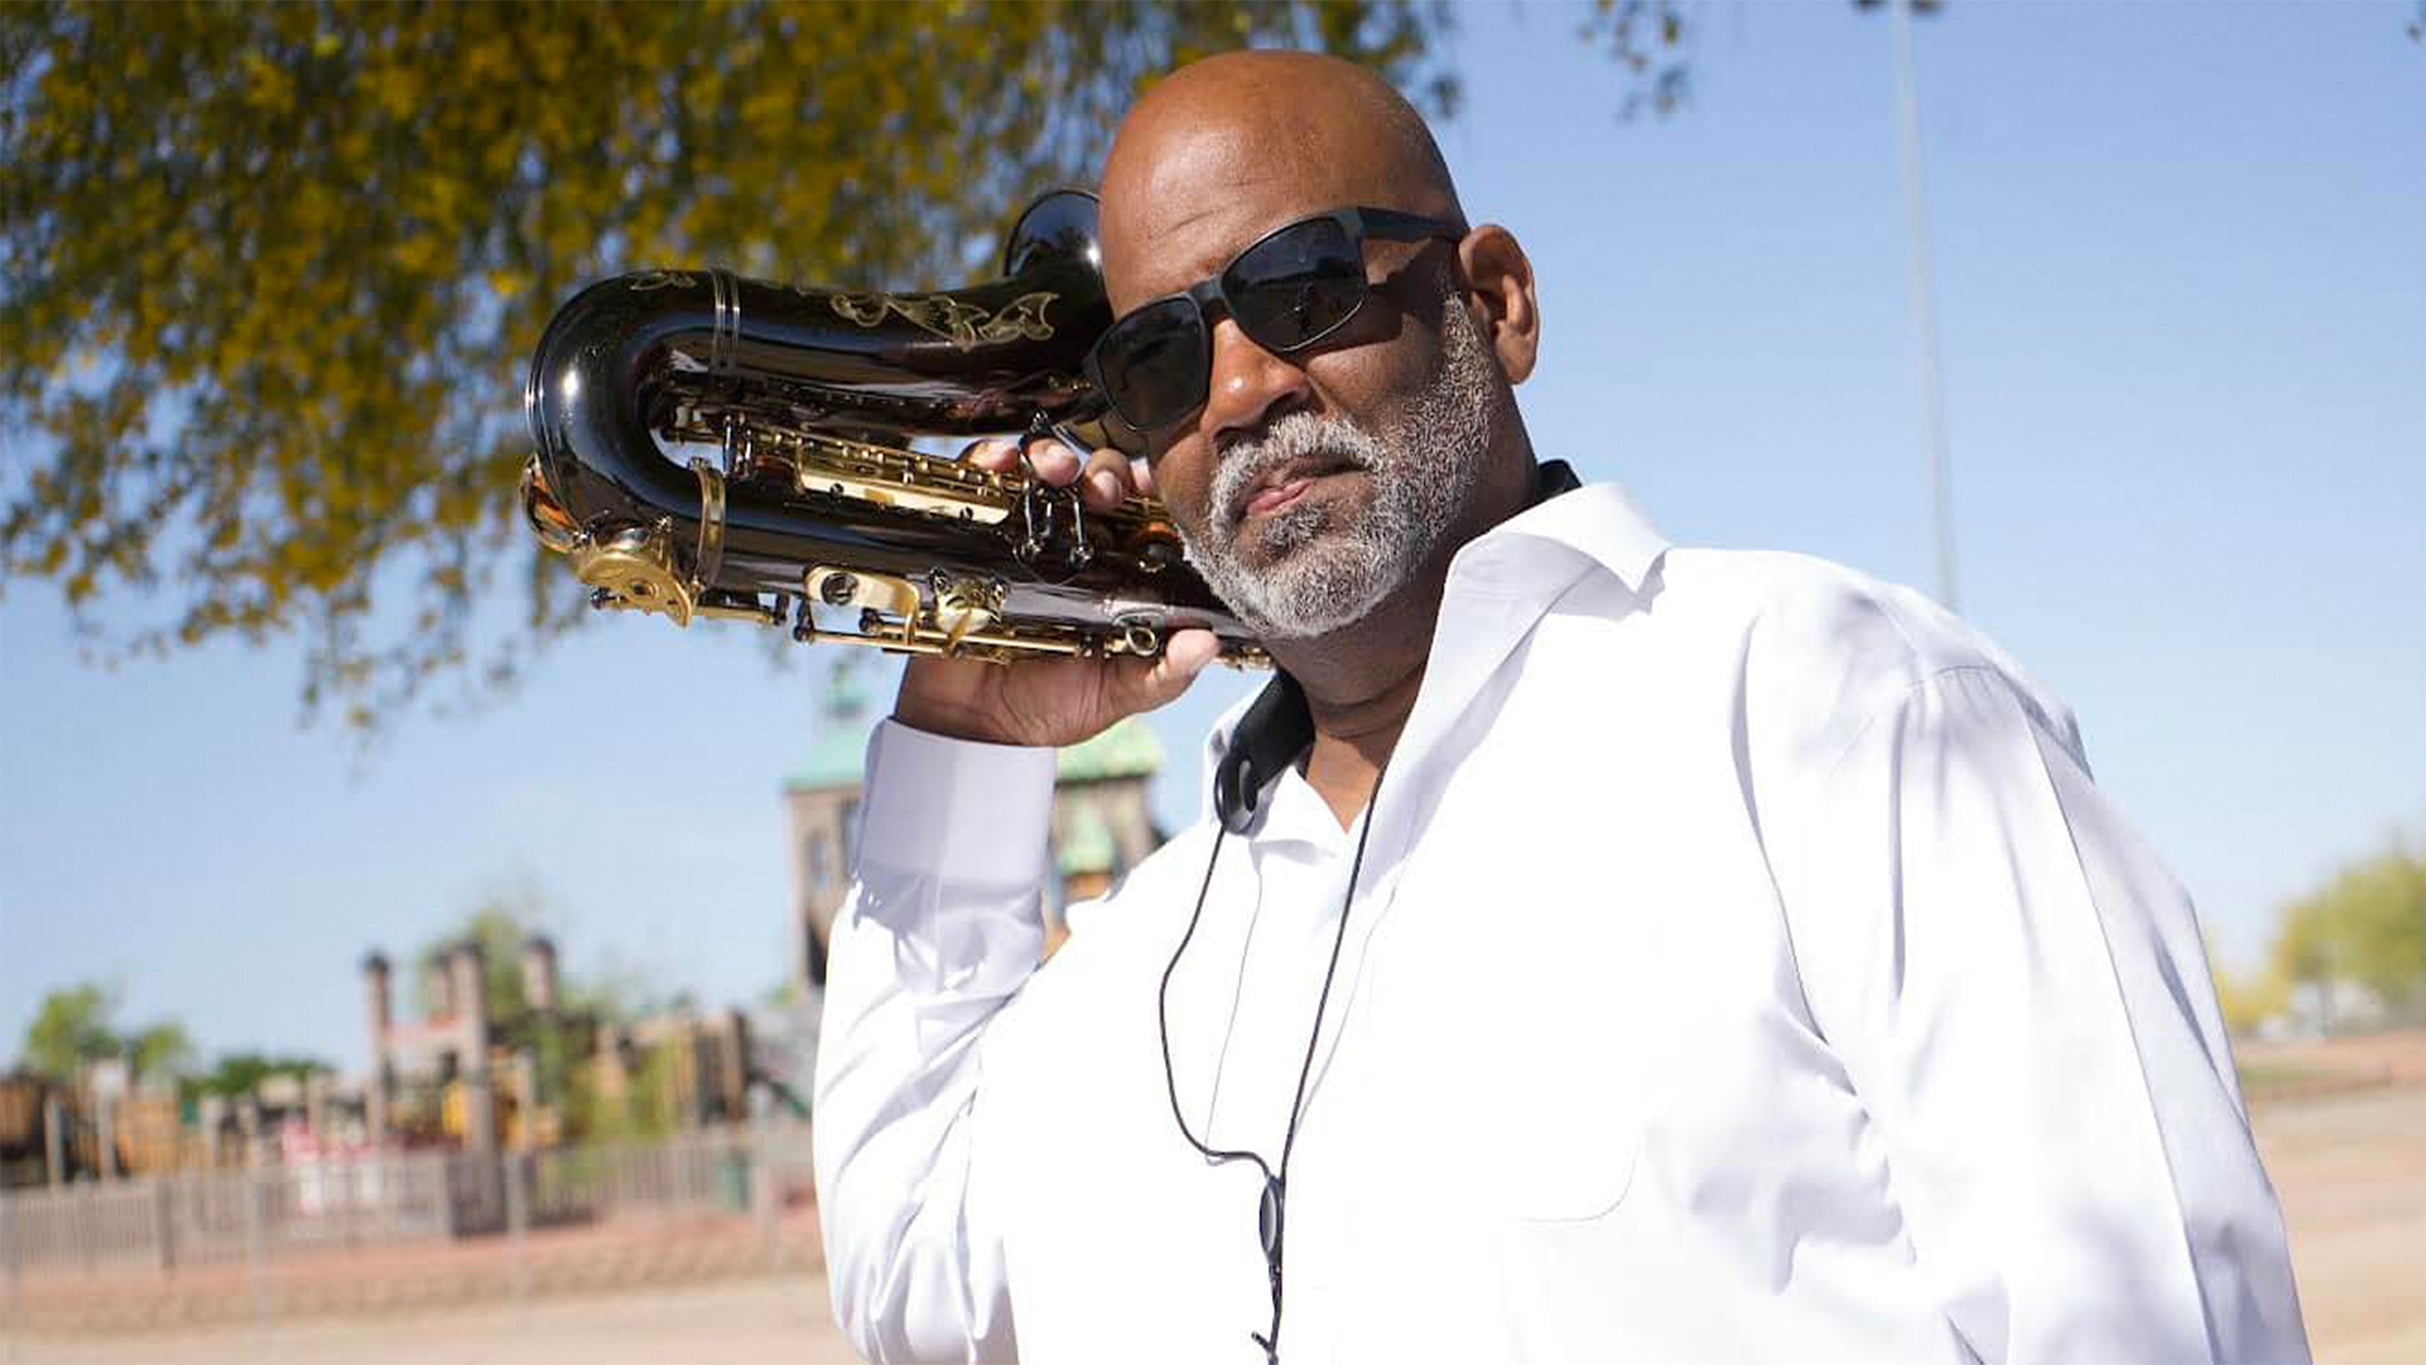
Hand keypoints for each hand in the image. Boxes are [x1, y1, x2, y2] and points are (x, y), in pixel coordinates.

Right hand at [891, 435, 1218, 747]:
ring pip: (1044, 470)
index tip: (1157, 489)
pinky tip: (1002, 467)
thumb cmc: (1046, 705)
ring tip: (1058, 473)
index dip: (1153, 493)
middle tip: (1106, 490)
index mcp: (1114, 574)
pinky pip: (981, 480)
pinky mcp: (973, 531)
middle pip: (1097, 481)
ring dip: (1054, 458)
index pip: (1142, 515)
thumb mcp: (1115, 693)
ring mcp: (1023, 535)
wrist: (972, 724)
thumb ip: (1163, 673)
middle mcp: (1072, 547)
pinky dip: (992, 462)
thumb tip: (1205, 644)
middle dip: (1107, 472)